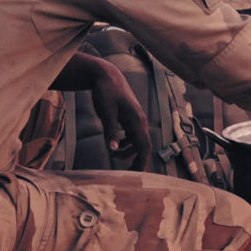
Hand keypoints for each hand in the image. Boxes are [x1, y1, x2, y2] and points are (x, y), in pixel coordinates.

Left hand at [52, 52, 151, 169]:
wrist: (106, 75)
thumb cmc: (106, 91)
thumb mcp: (106, 112)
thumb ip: (110, 131)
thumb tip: (112, 150)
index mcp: (136, 121)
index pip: (144, 147)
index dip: (142, 163)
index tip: (136, 176)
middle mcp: (139, 121)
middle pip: (143, 147)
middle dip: (136, 161)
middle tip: (127, 174)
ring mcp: (135, 119)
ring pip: (138, 142)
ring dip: (128, 152)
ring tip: (115, 157)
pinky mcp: (129, 117)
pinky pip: (132, 135)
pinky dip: (125, 143)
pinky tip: (115, 144)